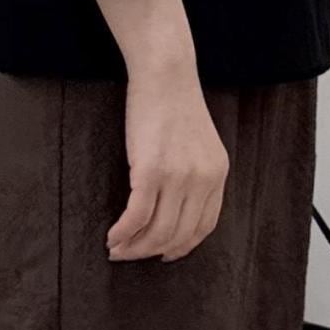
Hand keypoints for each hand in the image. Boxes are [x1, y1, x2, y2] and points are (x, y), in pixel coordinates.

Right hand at [106, 57, 228, 261]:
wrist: (166, 74)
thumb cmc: (175, 103)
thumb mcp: (200, 142)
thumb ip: (196, 173)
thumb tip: (176, 203)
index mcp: (217, 175)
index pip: (203, 227)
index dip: (182, 246)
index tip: (165, 254)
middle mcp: (202, 181)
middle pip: (178, 235)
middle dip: (151, 252)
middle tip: (129, 255)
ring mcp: (178, 178)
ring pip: (157, 232)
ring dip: (134, 247)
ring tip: (116, 249)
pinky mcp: (151, 171)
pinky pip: (137, 216)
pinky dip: (123, 232)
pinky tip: (112, 236)